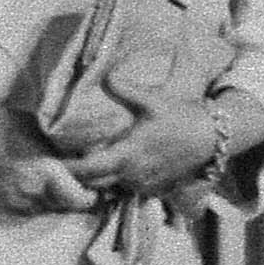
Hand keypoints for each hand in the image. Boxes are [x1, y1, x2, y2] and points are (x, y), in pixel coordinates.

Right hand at [0, 89, 92, 216]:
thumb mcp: (35, 124)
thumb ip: (62, 141)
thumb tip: (88, 145)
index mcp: (45, 171)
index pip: (85, 193)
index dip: (99, 186)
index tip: (107, 176)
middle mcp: (34, 194)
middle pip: (73, 206)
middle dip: (85, 195)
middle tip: (94, 180)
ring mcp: (18, 204)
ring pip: (54, 209)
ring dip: (64, 198)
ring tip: (69, 179)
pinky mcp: (6, 207)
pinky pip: (34, 209)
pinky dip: (44, 199)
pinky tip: (41, 182)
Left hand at [61, 83, 258, 204]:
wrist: (211, 137)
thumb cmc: (181, 116)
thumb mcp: (153, 100)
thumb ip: (127, 89)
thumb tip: (107, 76)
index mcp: (128, 154)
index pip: (90, 169)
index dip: (69, 170)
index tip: (51, 165)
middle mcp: (133, 174)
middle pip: (96, 183)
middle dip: (79, 177)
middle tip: (62, 167)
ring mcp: (145, 184)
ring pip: (112, 187)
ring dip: (100, 180)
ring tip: (85, 167)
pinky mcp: (155, 188)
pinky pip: (129, 189)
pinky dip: (119, 181)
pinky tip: (116, 168)